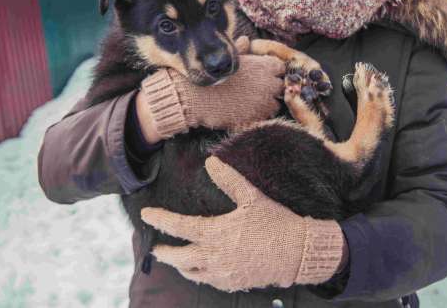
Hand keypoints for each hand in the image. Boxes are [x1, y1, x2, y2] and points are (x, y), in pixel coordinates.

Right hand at [139, 55, 285, 139]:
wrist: (195, 97)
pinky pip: (266, 118)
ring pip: (276, 104)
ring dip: (267, 103)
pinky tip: (246, 112)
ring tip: (252, 103)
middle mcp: (269, 83)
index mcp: (263, 66)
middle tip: (256, 90)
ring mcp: (264, 102)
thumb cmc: (209, 74)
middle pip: (280, 86)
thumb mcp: (226, 56)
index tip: (262, 75)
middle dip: (271, 88)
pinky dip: (259, 116)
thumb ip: (241, 49)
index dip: (271, 71)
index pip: (280, 67)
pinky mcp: (256, 118)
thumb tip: (246, 40)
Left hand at [142, 157, 345, 291]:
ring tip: (176, 259)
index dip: (160, 220)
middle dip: (164, 253)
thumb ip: (229, 180)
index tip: (146, 215)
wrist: (300, 252)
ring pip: (192, 273)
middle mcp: (216, 257)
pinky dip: (199, 275)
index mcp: (217, 233)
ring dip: (180, 265)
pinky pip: (209, 281)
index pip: (179, 227)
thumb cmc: (276, 222)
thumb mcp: (252, 197)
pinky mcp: (234, 283)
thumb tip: (211, 162)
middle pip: (179, 257)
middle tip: (154, 248)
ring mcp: (224, 273)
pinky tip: (201, 270)